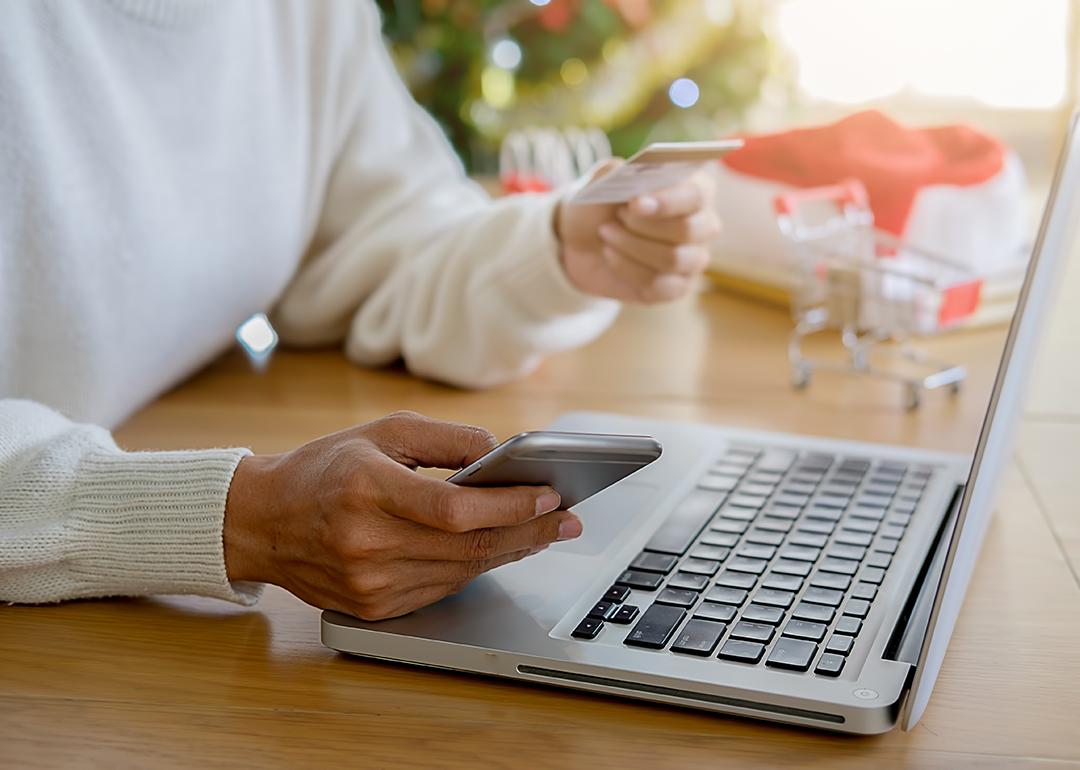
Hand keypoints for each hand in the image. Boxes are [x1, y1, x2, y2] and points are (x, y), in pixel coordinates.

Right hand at [223, 411, 581, 619]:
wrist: (262, 522)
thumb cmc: (326, 468)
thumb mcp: (383, 432)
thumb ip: (448, 440)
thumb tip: (505, 455)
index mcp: (367, 489)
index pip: (456, 509)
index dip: (511, 505)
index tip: (551, 494)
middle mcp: (367, 543)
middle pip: (469, 546)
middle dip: (530, 531)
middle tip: (568, 518)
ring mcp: (369, 584)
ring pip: (463, 572)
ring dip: (511, 550)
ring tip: (545, 530)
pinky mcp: (373, 608)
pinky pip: (443, 588)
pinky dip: (476, 567)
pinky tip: (498, 547)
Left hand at [555, 161, 720, 302]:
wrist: (581, 242)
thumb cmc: (601, 205)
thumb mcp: (601, 181)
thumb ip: (617, 170)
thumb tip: (634, 171)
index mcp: (695, 189)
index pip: (696, 196)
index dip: (666, 201)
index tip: (634, 203)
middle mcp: (702, 224)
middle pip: (688, 230)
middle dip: (643, 225)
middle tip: (617, 217)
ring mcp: (693, 259)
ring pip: (673, 259)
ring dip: (631, 246)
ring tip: (606, 233)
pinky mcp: (676, 287)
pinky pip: (660, 285)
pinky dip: (627, 268)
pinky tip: (610, 255)